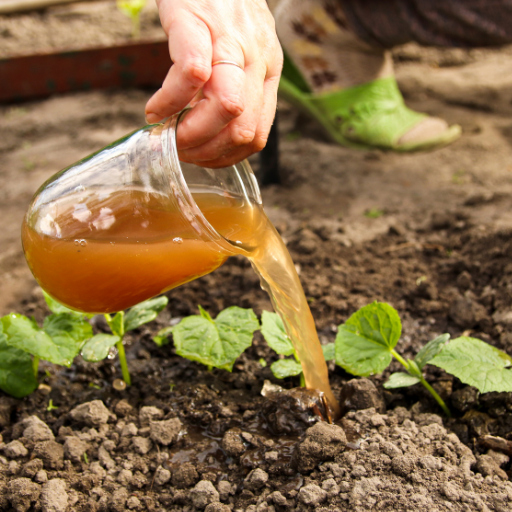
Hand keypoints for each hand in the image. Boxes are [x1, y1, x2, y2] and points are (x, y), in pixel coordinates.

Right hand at [145, 0, 282, 167]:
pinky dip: (169, 102)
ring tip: (167, 133)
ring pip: (227, 107)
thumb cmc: (220, 7)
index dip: (226, 156)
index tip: (200, 158)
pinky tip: (155, 108)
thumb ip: (238, 88)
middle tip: (180, 150)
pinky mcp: (196, 21)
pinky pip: (191, 74)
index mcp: (267, 70)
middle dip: (207, 151)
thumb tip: (217, 133)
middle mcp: (256, 57)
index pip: (257, 134)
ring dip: (190, 133)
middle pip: (243, 128)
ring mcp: (229, 39)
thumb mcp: (242, 50)